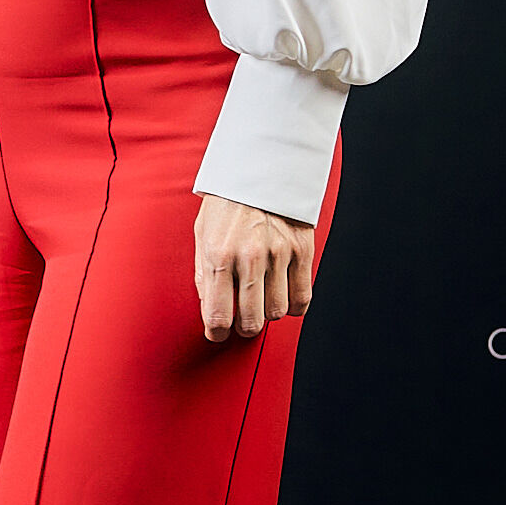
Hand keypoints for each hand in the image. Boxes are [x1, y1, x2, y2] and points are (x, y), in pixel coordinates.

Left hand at [194, 195, 314, 345]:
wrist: (259, 169)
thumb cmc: (226, 204)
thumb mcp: (202, 236)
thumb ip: (205, 276)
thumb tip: (210, 312)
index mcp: (219, 254)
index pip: (218, 315)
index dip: (217, 333)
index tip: (218, 334)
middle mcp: (250, 257)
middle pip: (252, 320)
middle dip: (244, 328)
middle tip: (241, 322)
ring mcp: (280, 254)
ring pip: (278, 312)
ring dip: (268, 313)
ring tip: (261, 301)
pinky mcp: (302, 250)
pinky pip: (302, 298)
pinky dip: (293, 305)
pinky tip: (282, 296)